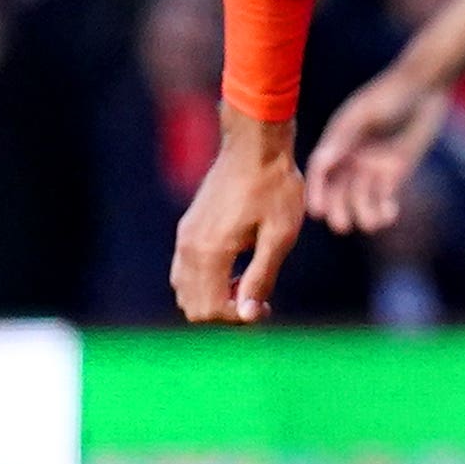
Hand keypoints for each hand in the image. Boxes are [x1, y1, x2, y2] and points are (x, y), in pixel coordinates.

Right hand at [170, 107, 306, 322]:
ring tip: (249, 281)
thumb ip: (262, 277)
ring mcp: (185, 236)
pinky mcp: (189, 227)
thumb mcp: (280, 236)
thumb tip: (249, 314)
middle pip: (192, 306)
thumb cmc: (275, 187)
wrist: (256, 145)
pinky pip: (186, 270)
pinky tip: (237, 266)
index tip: (266, 306)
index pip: (209, 309)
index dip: (238, 318)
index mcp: (210, 251)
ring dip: (214, 296)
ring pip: (185, 290)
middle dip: (225, 311)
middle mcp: (189, 246)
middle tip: (259, 297)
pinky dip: (207, 280)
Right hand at [305, 68, 444, 234]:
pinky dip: (385, 210)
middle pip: (338, 191)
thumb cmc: (390, 94)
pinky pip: (384, 199)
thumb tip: (322, 161)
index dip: (316, 192)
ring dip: (364, 213)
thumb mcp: (365, 114)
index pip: (320, 172)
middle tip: (342, 225)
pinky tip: (391, 213)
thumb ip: (344, 137)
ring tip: (374, 222)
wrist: (425, 87)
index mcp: (337, 141)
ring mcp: (372, 167)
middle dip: (338, 209)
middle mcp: (350, 158)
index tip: (317, 211)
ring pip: (361, 199)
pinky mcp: (394, 174)